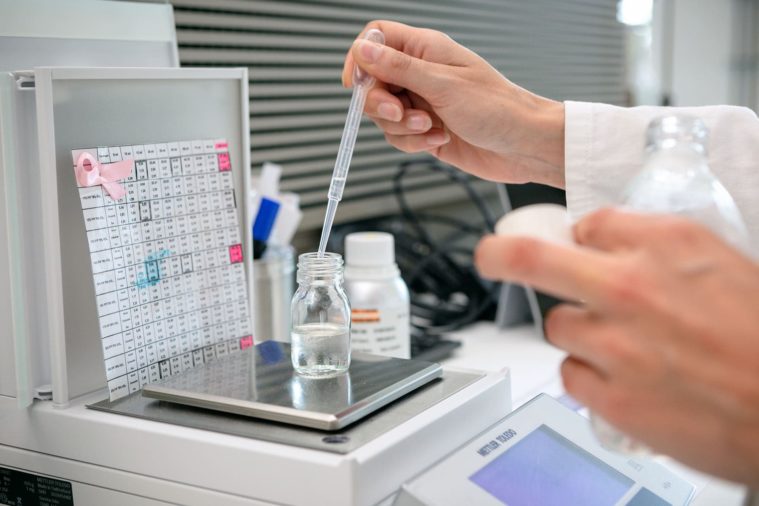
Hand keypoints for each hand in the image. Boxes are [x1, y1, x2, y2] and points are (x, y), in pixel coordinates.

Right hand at [342, 21, 565, 187]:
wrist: (524, 146)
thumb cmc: (498, 108)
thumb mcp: (443, 85)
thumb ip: (399, 68)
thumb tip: (363, 51)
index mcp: (426, 50)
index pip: (377, 38)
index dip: (361, 57)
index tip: (356, 83)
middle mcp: (421, 74)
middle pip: (374, 82)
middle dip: (380, 103)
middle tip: (399, 113)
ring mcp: (422, 103)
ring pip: (384, 115)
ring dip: (402, 127)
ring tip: (431, 128)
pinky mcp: (426, 131)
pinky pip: (400, 137)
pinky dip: (414, 143)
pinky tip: (439, 140)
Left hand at [475, 208, 758, 485]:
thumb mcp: (724, 266)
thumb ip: (661, 251)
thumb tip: (612, 244)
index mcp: (669, 244)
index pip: (591, 223)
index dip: (581, 238)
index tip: (577, 245)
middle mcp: (632, 286)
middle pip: (531, 257)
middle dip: (500, 253)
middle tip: (489, 256)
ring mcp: (615, 343)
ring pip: (557, 324)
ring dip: (578, 331)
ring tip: (622, 347)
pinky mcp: (610, 396)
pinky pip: (570, 372)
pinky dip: (589, 374)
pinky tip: (625, 379)